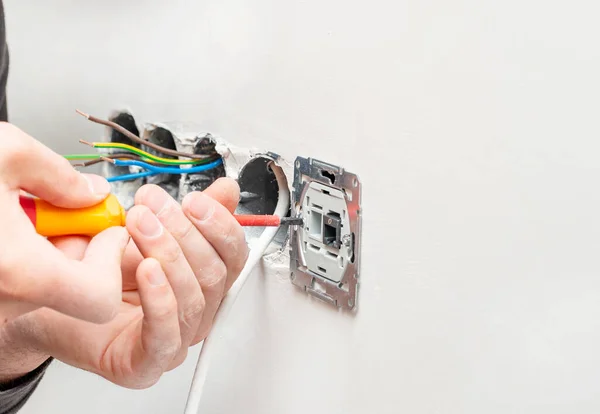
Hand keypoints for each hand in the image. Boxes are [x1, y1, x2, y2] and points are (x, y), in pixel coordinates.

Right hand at [0, 123, 128, 325]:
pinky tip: (6, 222)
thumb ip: (60, 174)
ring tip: (23, 210)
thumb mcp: (2, 152)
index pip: (101, 297)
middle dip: (83, 249)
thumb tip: (90, 192)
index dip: (113, 259)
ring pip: (45, 286)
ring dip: (51, 249)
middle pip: (74, 290)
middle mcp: (2, 299)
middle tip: (66, 212)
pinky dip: (26, 255)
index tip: (111, 229)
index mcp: (19, 271)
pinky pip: (19, 282)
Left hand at [2, 178, 248, 387]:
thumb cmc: (95, 271)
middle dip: (185, 234)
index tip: (194, 199)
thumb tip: (226, 191)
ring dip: (168, 256)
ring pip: (194, 299)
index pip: (233, 255)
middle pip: (215, 274)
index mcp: (203, 281)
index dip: (221, 224)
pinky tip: (146, 271)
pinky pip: (165, 336)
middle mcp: (195, 311)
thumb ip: (188, 214)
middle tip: (151, 208)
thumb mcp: (145, 231)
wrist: (46, 301)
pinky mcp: (146, 364)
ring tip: (139, 226)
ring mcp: (174, 339)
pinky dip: (160, 300)